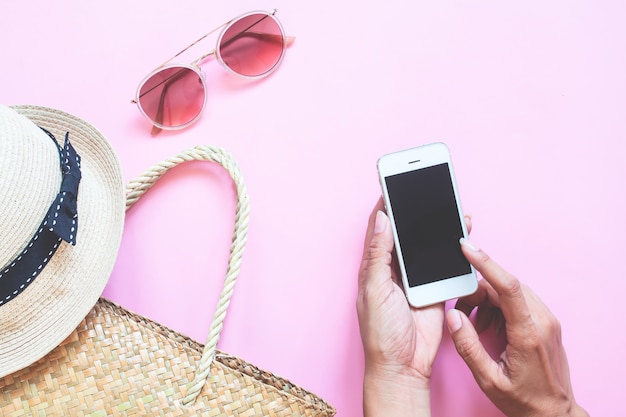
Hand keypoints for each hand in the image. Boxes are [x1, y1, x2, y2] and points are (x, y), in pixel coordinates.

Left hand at [357, 199, 471, 416]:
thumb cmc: (380, 331)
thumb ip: (379, 254)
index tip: (394, 183)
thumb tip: (383, 219)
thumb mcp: (374, 288)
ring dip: (435, 225)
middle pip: (405, 231)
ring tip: (448, 202)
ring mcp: (415, 276)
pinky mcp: (435, 286)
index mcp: (373, 265)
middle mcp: (393, 267)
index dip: (386, 204)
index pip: (379, 227)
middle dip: (414, 209)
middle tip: (425, 186)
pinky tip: (460, 231)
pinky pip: (444, 261)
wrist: (403, 365)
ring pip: (426, 243)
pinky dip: (452, 246)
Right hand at [446, 239, 588, 416]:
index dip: (485, 263)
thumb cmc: (523, 400)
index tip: (466, 247)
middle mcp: (541, 320)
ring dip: (488, 300)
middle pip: (503, 286)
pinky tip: (491, 326)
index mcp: (528, 332)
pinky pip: (518, 300)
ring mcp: (547, 320)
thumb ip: (468, 345)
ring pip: (510, 291)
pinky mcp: (546, 322)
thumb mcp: (487, 378)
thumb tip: (453, 316)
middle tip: (463, 314)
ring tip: (478, 326)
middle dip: (477, 293)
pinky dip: (499, 306)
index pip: (507, 286)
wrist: (553, 413)